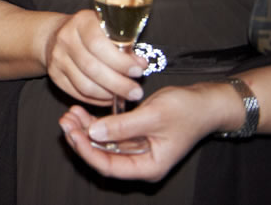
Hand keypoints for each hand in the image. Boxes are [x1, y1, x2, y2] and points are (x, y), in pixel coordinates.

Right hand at [44, 9, 146, 105]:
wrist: (58, 34)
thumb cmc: (92, 32)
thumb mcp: (108, 29)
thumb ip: (124, 44)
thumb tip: (140, 64)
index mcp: (82, 21)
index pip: (98, 44)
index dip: (120, 61)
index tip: (138, 71)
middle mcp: (65, 38)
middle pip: (92, 68)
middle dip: (118, 84)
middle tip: (136, 92)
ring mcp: (57, 57)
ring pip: (84, 85)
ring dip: (108, 94)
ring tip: (123, 96)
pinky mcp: (54, 75)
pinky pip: (77, 93)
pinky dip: (96, 100)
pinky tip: (109, 98)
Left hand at [58, 82, 226, 181]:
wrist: (205, 102)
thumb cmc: (186, 111)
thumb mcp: (153, 116)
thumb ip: (123, 126)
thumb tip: (93, 132)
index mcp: (148, 166)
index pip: (109, 167)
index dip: (87, 151)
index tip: (72, 133)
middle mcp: (140, 162)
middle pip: (102, 157)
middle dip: (81, 140)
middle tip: (65, 121)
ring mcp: (137, 149)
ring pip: (103, 144)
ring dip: (85, 130)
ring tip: (70, 113)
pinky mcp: (134, 135)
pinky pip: (110, 133)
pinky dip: (96, 123)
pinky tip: (83, 112)